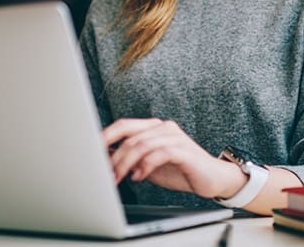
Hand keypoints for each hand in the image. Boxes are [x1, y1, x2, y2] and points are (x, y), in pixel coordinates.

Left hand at [102, 118, 242, 198]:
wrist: (213, 178)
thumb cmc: (181, 170)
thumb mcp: (150, 164)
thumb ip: (132, 158)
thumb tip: (105, 157)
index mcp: (154, 127)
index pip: (124, 125)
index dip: (106, 135)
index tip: (91, 150)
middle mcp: (164, 128)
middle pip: (130, 136)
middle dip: (114, 156)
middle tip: (106, 174)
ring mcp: (175, 137)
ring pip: (142, 145)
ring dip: (126, 164)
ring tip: (119, 178)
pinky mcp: (184, 150)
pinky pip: (159, 153)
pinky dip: (145, 166)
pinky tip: (138, 177)